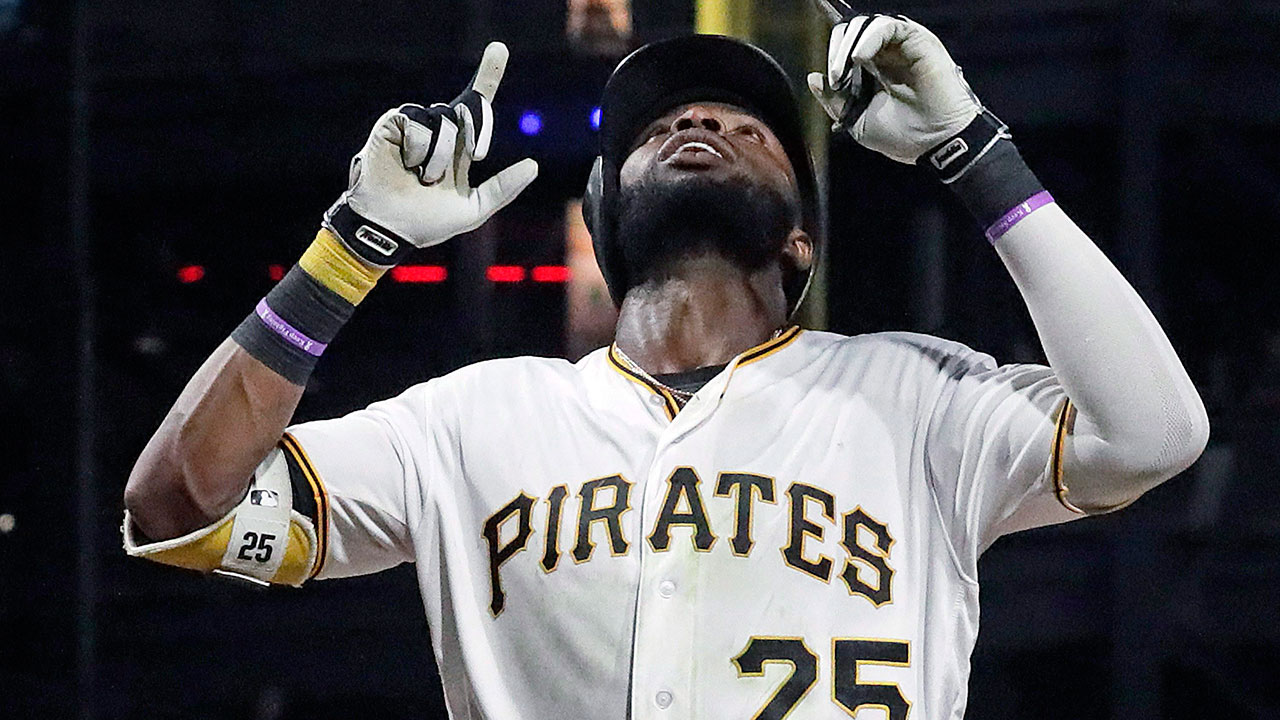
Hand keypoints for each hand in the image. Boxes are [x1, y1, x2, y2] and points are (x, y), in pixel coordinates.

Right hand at [324, 42, 538, 265]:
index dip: (488, 76)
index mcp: (458, 146)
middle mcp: (438, 131)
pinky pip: (417, 121)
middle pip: (468, 108)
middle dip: (476, 131)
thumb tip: (534, 166)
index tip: (499, 50)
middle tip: (472, 157)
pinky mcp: (392, 125)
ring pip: (443, 118)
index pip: (476, 105)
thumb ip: (503, 188)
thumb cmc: (428, 223)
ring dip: (440, 153)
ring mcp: (415, 126)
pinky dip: (418, 147)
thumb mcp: (474, 209)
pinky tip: (408, 165)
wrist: (390, 229)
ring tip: (425, 177)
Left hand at [808, 15, 980, 163]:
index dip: (834, 53)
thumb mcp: (856, 119)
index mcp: (874, 69)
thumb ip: (834, 99)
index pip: (847, 44)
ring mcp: (903, 46)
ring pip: (866, 24)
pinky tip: (859, 59)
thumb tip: (813, 78)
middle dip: (836, 49)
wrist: (934, 143)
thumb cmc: (902, 136)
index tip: (831, 80)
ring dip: (847, 45)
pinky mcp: (918, 40)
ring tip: (843, 71)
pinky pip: (886, 25)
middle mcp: (888, 53)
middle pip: (853, 30)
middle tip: (835, 76)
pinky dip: (867, 38)